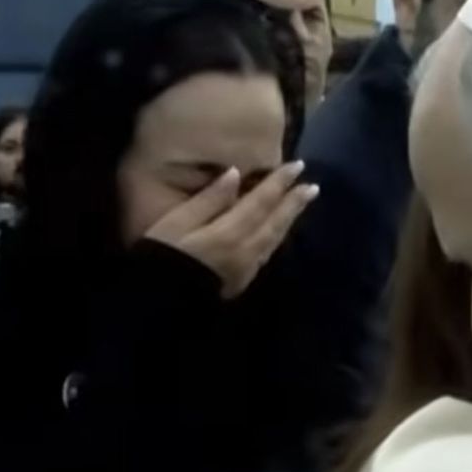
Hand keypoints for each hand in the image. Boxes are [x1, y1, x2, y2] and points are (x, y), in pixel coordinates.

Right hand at [145, 162, 319, 298]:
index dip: (279, 183)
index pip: (261, 202)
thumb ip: (208, 199)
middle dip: (294, 202)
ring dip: (290, 219)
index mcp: (229, 233)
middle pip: (275, 221)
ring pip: (275, 239)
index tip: (297, 165)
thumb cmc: (160, 256)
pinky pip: (267, 253)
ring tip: (302, 204)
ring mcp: (246, 269)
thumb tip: (235, 173)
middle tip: (312, 186)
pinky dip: (277, 237)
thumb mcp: (175, 222)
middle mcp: (246, 251)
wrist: (158, 306)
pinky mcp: (242, 281)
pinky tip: (280, 231)